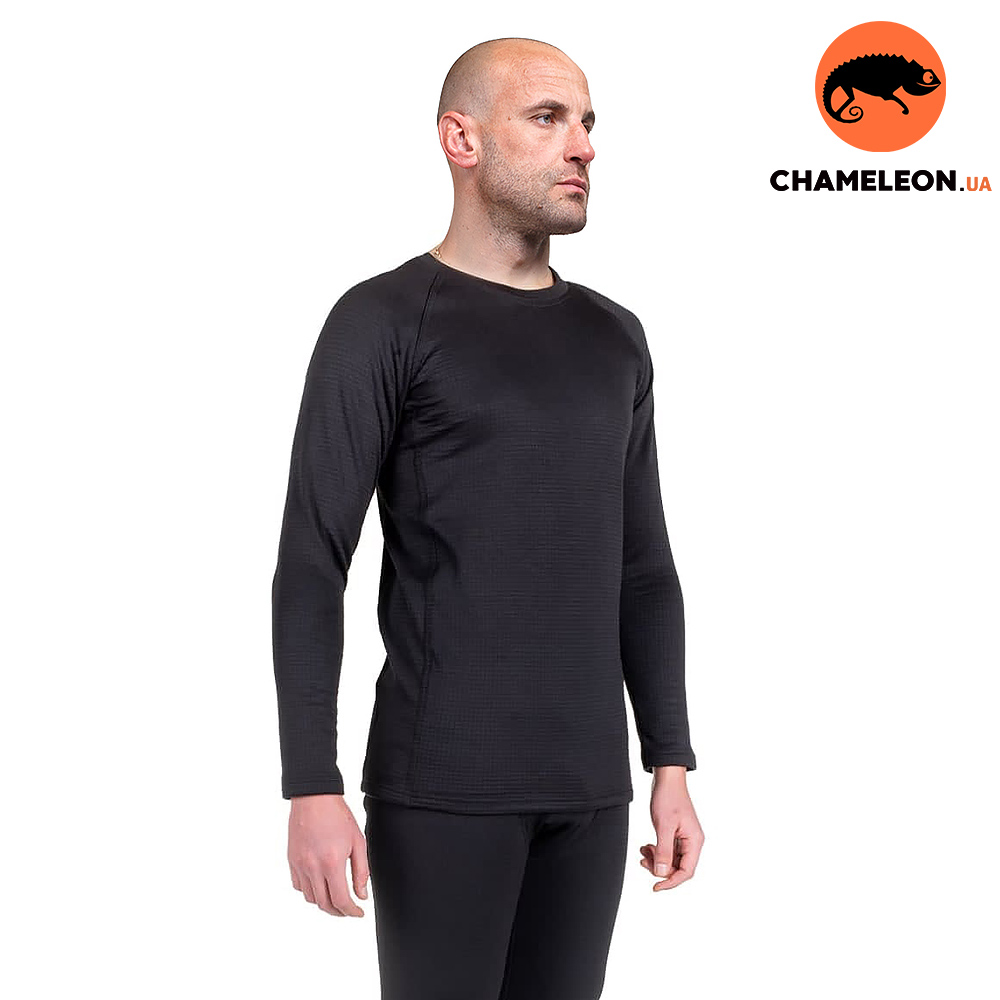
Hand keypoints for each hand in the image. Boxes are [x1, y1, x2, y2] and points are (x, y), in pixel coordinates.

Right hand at [287, 794, 369, 915]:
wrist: (314, 798)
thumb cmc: (338, 815)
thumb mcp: (358, 841)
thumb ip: (361, 871)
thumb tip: (362, 895)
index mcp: (332, 863)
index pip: (341, 900)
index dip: (351, 912)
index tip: (358, 913)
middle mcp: (313, 867)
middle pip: (324, 904)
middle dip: (338, 912)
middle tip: (349, 910)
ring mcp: (299, 865)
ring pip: (310, 898)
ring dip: (324, 903)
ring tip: (335, 897)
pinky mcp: (291, 861)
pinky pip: (299, 886)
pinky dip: (310, 891)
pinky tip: (320, 884)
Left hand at [638, 766, 703, 890]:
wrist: (667, 778)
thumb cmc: (668, 797)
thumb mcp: (664, 825)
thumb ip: (664, 851)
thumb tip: (662, 874)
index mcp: (694, 842)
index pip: (686, 872)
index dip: (671, 882)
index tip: (655, 887)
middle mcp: (691, 842)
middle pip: (678, 868)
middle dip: (659, 868)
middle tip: (643, 860)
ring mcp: (684, 838)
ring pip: (671, 860)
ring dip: (656, 859)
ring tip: (642, 851)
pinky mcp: (675, 833)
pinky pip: (667, 850)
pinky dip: (656, 851)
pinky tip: (646, 846)